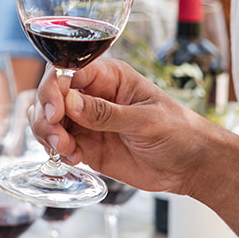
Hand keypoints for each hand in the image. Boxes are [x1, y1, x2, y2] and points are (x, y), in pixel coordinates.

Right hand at [30, 58, 216, 196]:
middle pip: (51, 95)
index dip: (54, 88)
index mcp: (110, 77)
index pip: (67, 71)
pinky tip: (74, 159)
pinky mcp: (87, 145)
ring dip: (48, 134)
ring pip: (49, 119)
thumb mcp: (145, 121)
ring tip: (66, 150)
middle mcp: (93, 95)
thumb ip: (106, 113)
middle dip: (46, 115)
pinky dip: (58, 151)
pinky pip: (59, 143)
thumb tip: (70, 102)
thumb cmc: (178, 132)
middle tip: (58, 137)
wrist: (192, 166)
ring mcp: (88, 121)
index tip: (56, 111)